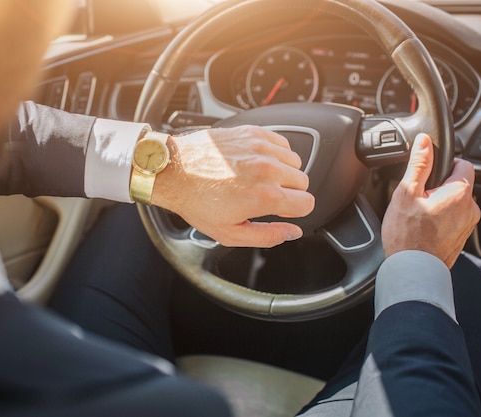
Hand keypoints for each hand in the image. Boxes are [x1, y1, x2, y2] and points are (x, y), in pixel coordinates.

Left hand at [151, 126, 314, 247]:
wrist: (173, 171)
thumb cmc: (196, 201)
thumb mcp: (230, 232)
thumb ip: (267, 236)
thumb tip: (292, 232)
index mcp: (265, 195)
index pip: (307, 203)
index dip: (295, 210)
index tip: (280, 210)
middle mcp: (266, 168)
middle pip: (303, 181)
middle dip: (289, 191)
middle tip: (265, 196)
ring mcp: (260, 148)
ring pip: (295, 161)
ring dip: (283, 171)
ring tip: (259, 178)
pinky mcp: (253, 132)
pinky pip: (281, 143)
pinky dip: (275, 153)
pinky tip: (256, 162)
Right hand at [381, 133, 480, 267]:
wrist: (412, 270)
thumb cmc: (407, 236)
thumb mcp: (406, 193)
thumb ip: (418, 164)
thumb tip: (424, 142)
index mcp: (459, 193)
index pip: (463, 164)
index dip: (444, 164)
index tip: (427, 174)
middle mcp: (470, 209)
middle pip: (457, 184)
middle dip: (438, 186)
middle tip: (417, 198)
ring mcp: (467, 225)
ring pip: (454, 203)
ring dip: (439, 203)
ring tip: (418, 215)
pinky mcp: (461, 238)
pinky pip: (453, 219)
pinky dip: (440, 219)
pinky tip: (423, 227)